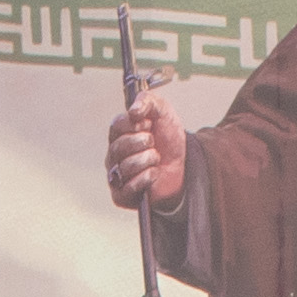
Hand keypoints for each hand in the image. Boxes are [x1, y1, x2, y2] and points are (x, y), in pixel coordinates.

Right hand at [102, 92, 186, 211]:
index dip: (135, 124)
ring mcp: (115, 175)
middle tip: (154, 143)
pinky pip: (128, 187)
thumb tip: (133, 111)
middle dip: (143, 143)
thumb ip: (147, 102)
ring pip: (125, 167)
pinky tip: (155, 173)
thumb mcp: (162, 111)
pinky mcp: (121, 195)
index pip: (117, 125)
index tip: (149, 124)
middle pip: (119, 147)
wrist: (183, 166)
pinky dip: (146, 178)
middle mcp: (113, 154)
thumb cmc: (168, 139)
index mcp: (118, 133)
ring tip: (156, 158)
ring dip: (148, 160)